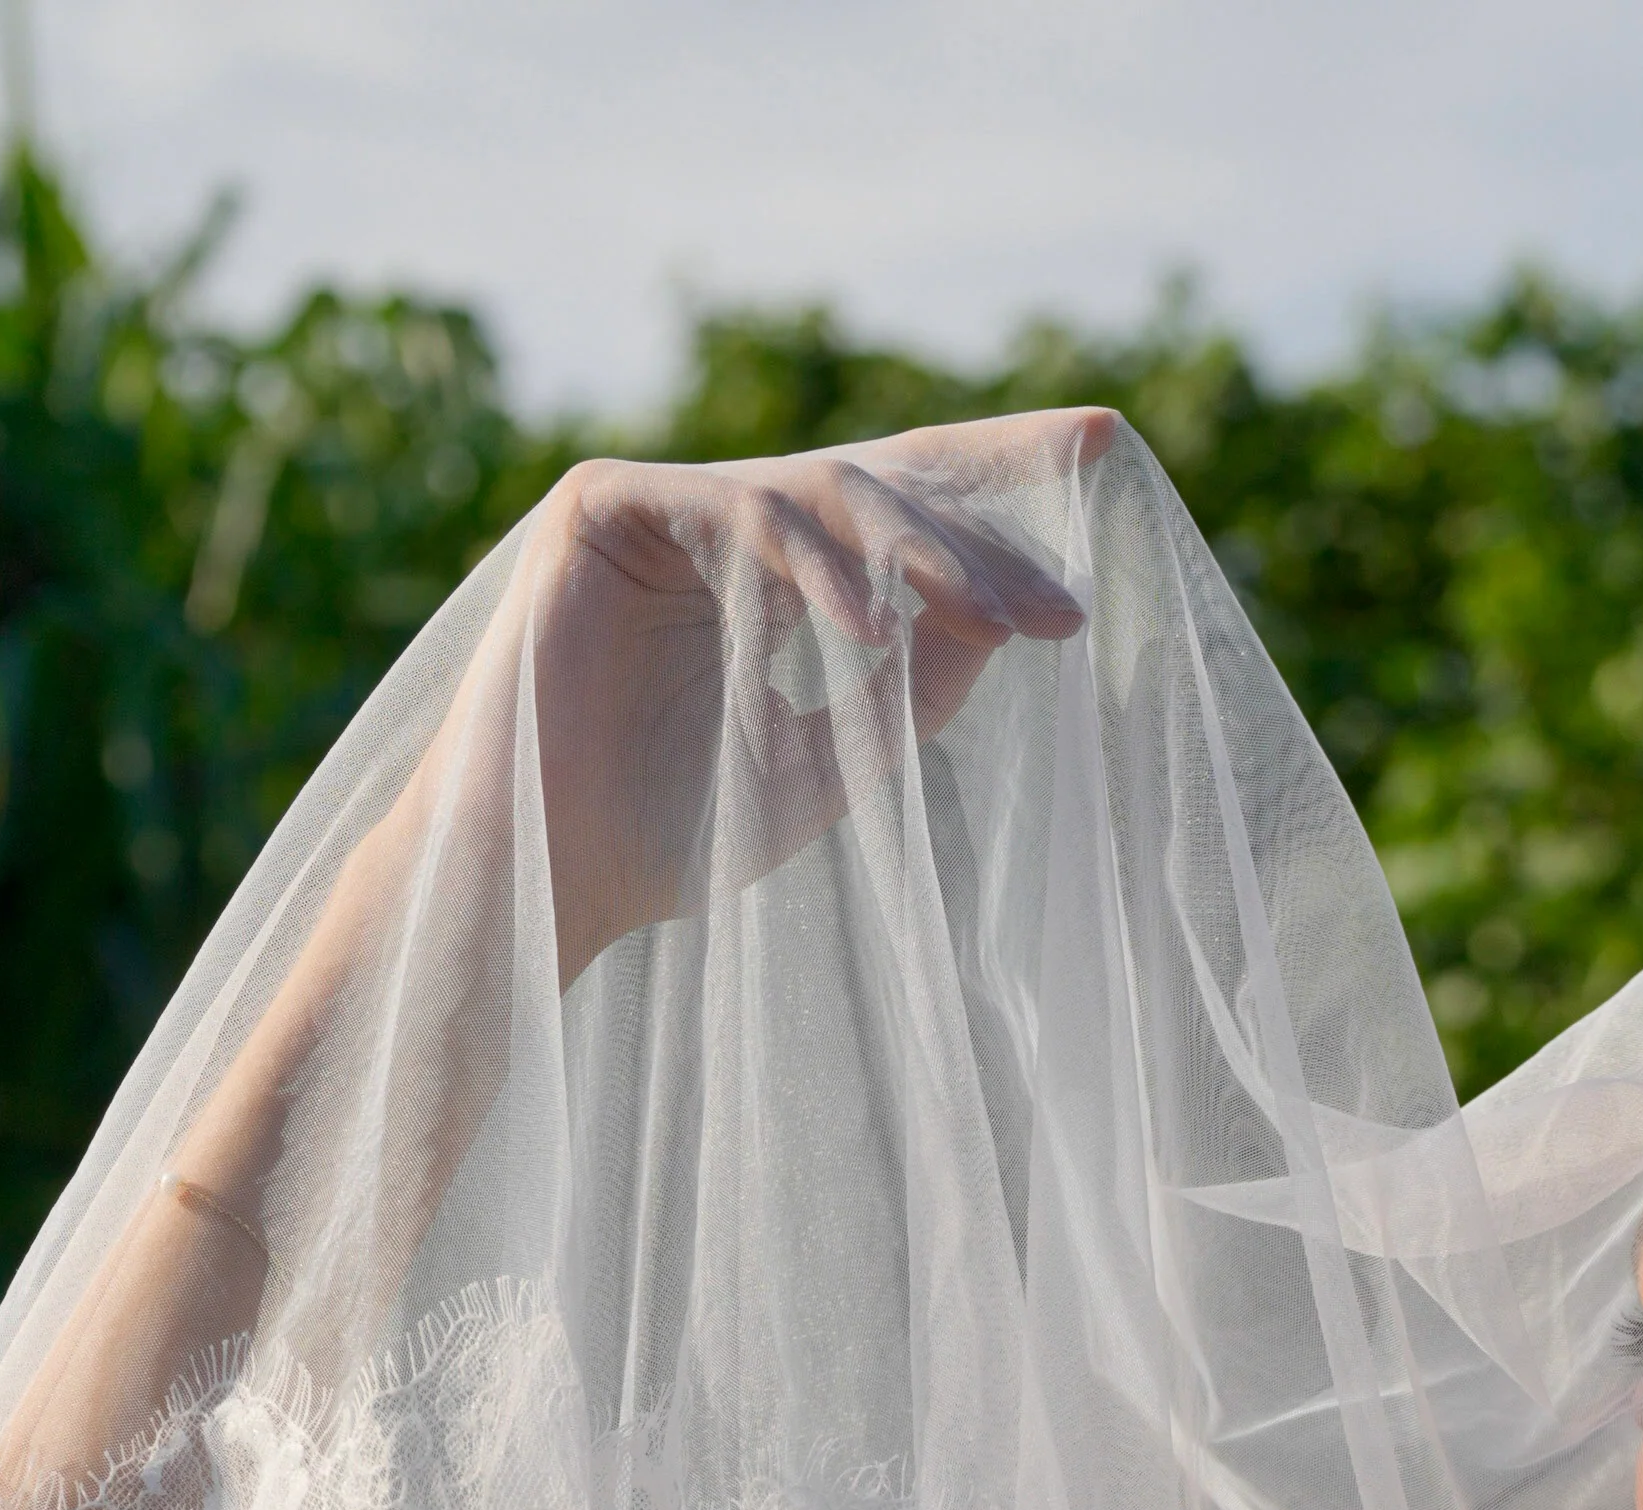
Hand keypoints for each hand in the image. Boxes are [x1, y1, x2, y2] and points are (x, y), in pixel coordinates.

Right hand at [511, 413, 1105, 982]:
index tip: (1098, 511)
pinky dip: (815, 566)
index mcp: (766, 581)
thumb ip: (905, 698)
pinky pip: (740, 511)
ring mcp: (658, 505)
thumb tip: (995, 627)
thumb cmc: (667, 841)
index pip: (891, 524)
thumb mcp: (827, 769)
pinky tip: (876, 628)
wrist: (545, 882)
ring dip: (918, 555)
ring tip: (993, 621)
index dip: (990, 510)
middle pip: (873, 494)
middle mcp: (714, 527)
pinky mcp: (603, 504)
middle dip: (978, 545)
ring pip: (818, 493)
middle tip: (1062, 610)